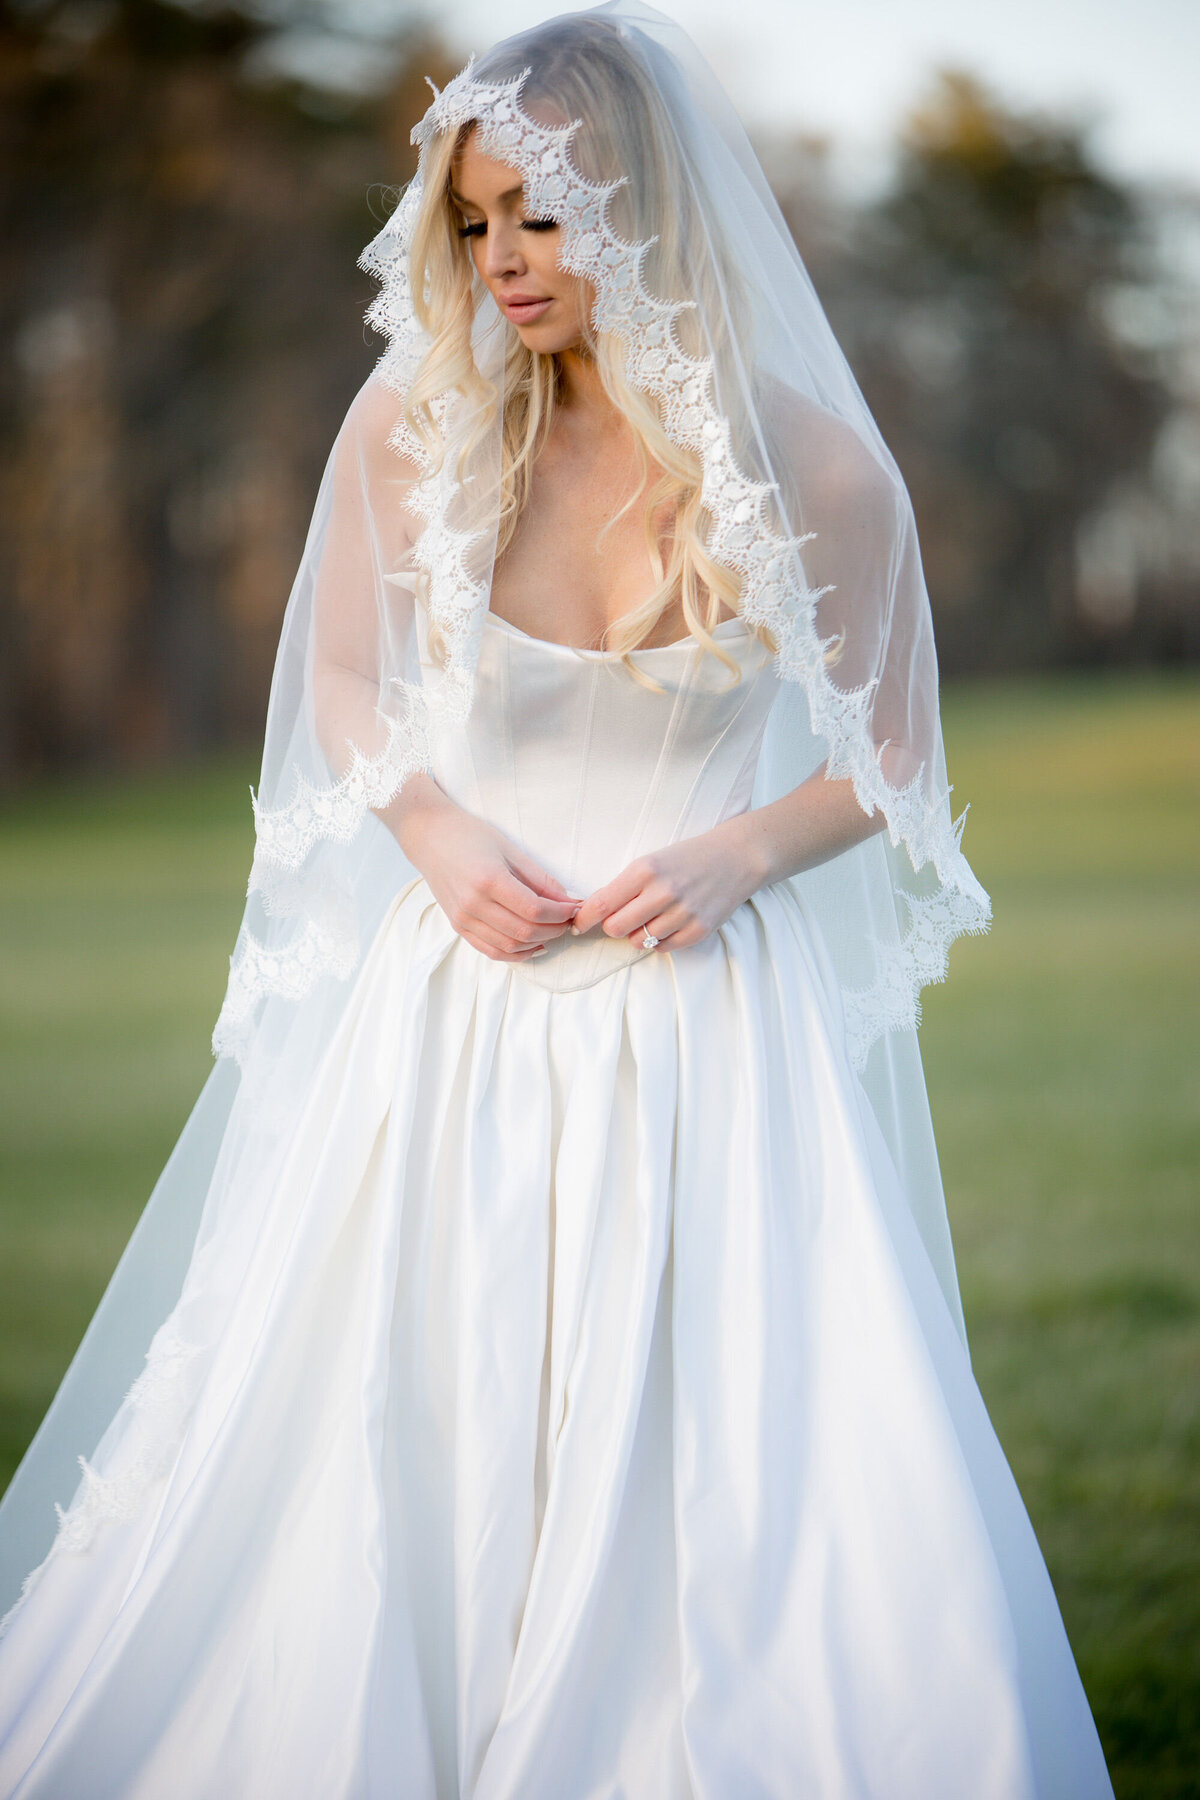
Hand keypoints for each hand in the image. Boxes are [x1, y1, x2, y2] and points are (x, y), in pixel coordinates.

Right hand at [385, 775, 579, 961]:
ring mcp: (463, 919)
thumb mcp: (510, 849)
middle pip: (524, 931)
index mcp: (489, 880)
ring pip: (510, 946)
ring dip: (538, 943)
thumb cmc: (471, 836)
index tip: (575, 907)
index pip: (535, 909)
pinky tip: (533, 946)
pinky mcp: (458, 926)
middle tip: (568, 920)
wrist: (431, 837)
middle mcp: (474, 904)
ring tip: (554, 931)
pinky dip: (516, 954)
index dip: (561, 913)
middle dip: (554, 930)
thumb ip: (539, 878)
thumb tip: (568, 899)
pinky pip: (491, 951)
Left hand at [570, 817, 766, 951]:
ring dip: (638, 934)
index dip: (584, 919)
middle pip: (616, 928)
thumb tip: (593, 913)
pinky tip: (668, 924)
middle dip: (613, 927)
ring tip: (652, 918)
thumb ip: (623, 887)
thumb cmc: (686, 859)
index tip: (577, 925)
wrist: (735, 858)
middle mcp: (663, 892)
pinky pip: (663, 949)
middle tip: (623, 918)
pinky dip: (659, 941)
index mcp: (645, 871)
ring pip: (639, 941)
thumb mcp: (651, 862)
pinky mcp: (699, 930)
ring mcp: (683, 913)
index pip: (602, 904)